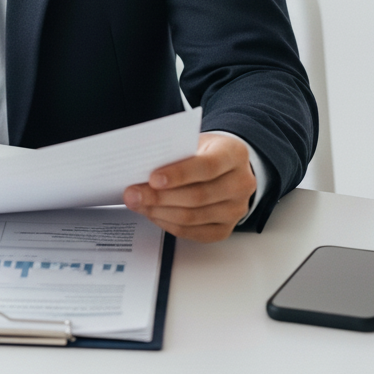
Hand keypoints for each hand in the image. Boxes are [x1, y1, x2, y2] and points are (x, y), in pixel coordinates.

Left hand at [122, 133, 255, 242]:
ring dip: (160, 212)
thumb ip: (174, 153)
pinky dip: (169, 224)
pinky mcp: (226, 228)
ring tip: (138, 204)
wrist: (225, 166)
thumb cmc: (203, 151)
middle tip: (133, 194)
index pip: (207, 167)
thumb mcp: (192, 141)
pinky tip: (153, 214)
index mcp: (234, 154)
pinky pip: (194, 232)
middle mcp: (241, 184)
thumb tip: (140, 169)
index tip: (152, 178)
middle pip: (198, 196)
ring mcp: (236, 209)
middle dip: (160, 197)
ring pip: (194, 217)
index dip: (179, 174)